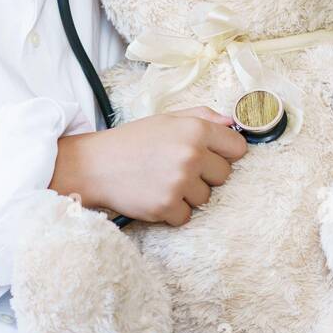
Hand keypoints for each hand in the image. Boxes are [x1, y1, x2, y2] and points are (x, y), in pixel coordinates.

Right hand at [50, 105, 247, 225]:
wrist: (95, 165)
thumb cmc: (133, 141)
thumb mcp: (167, 119)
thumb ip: (203, 117)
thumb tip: (233, 123)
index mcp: (195, 129)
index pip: (238, 147)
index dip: (225, 152)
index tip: (210, 155)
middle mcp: (191, 155)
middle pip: (224, 175)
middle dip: (206, 174)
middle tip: (178, 167)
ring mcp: (180, 183)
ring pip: (206, 197)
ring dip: (188, 194)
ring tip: (163, 180)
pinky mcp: (167, 206)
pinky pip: (186, 216)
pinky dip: (172, 211)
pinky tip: (155, 195)